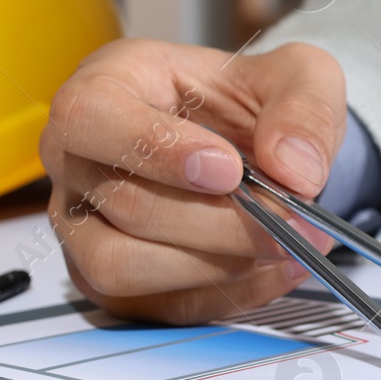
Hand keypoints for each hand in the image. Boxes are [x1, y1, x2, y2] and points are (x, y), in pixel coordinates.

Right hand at [39, 39, 345, 322]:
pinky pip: (157, 305)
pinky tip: (276, 267)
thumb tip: (294, 167)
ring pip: (124, 266)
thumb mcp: (299, 74)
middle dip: (222, 221)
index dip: (159, 149)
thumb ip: (304, 108)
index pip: (92, 116)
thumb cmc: (248, 100)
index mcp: (106, 84)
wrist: (251, 143)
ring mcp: (83, 223)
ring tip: (284, 242)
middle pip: (127, 205)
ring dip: (218, 264)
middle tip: (288, 216)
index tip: (229, 169)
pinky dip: (228, 294)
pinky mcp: (109, 277)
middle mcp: (77, 156)